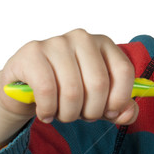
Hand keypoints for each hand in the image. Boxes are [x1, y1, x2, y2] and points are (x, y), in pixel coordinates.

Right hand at [0, 29, 136, 153]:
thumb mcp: (98, 99)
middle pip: (99, 84)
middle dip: (91, 111)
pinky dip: (48, 110)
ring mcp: (57, 42)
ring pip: (73, 91)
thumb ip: (120, 108)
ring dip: (68, 114)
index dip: (119, 98)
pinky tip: (46, 113)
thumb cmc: (67, 89)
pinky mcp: (33, 53)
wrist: (26, 85)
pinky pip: (47, 90)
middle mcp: (83, 38)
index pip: (124, 71)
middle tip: (81, 115)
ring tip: (62, 114)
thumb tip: (128, 114)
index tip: (110, 113)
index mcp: (104, 43)